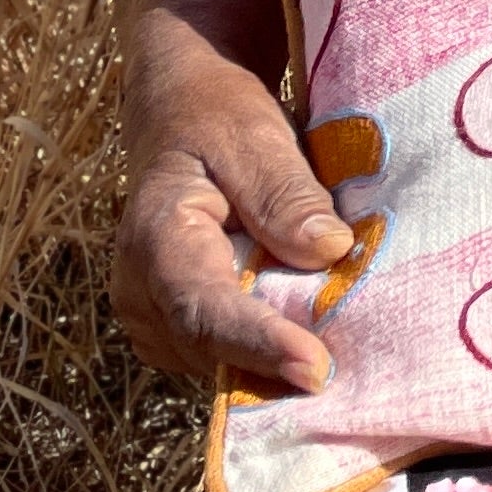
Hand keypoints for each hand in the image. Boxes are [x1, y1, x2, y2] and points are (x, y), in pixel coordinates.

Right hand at [110, 21, 348, 395]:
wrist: (182, 118)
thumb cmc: (220, 118)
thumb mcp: (253, 135)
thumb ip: (284, 191)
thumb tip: (328, 249)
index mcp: (154, 238)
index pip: (204, 308)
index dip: (259, 343)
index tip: (314, 367)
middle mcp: (140, 291)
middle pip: (212, 348)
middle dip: (278, 364)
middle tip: (351, 373)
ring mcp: (154, 316)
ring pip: (219, 362)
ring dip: (274, 363)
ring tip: (341, 353)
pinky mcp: (177, 328)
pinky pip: (223, 356)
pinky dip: (267, 354)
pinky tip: (313, 338)